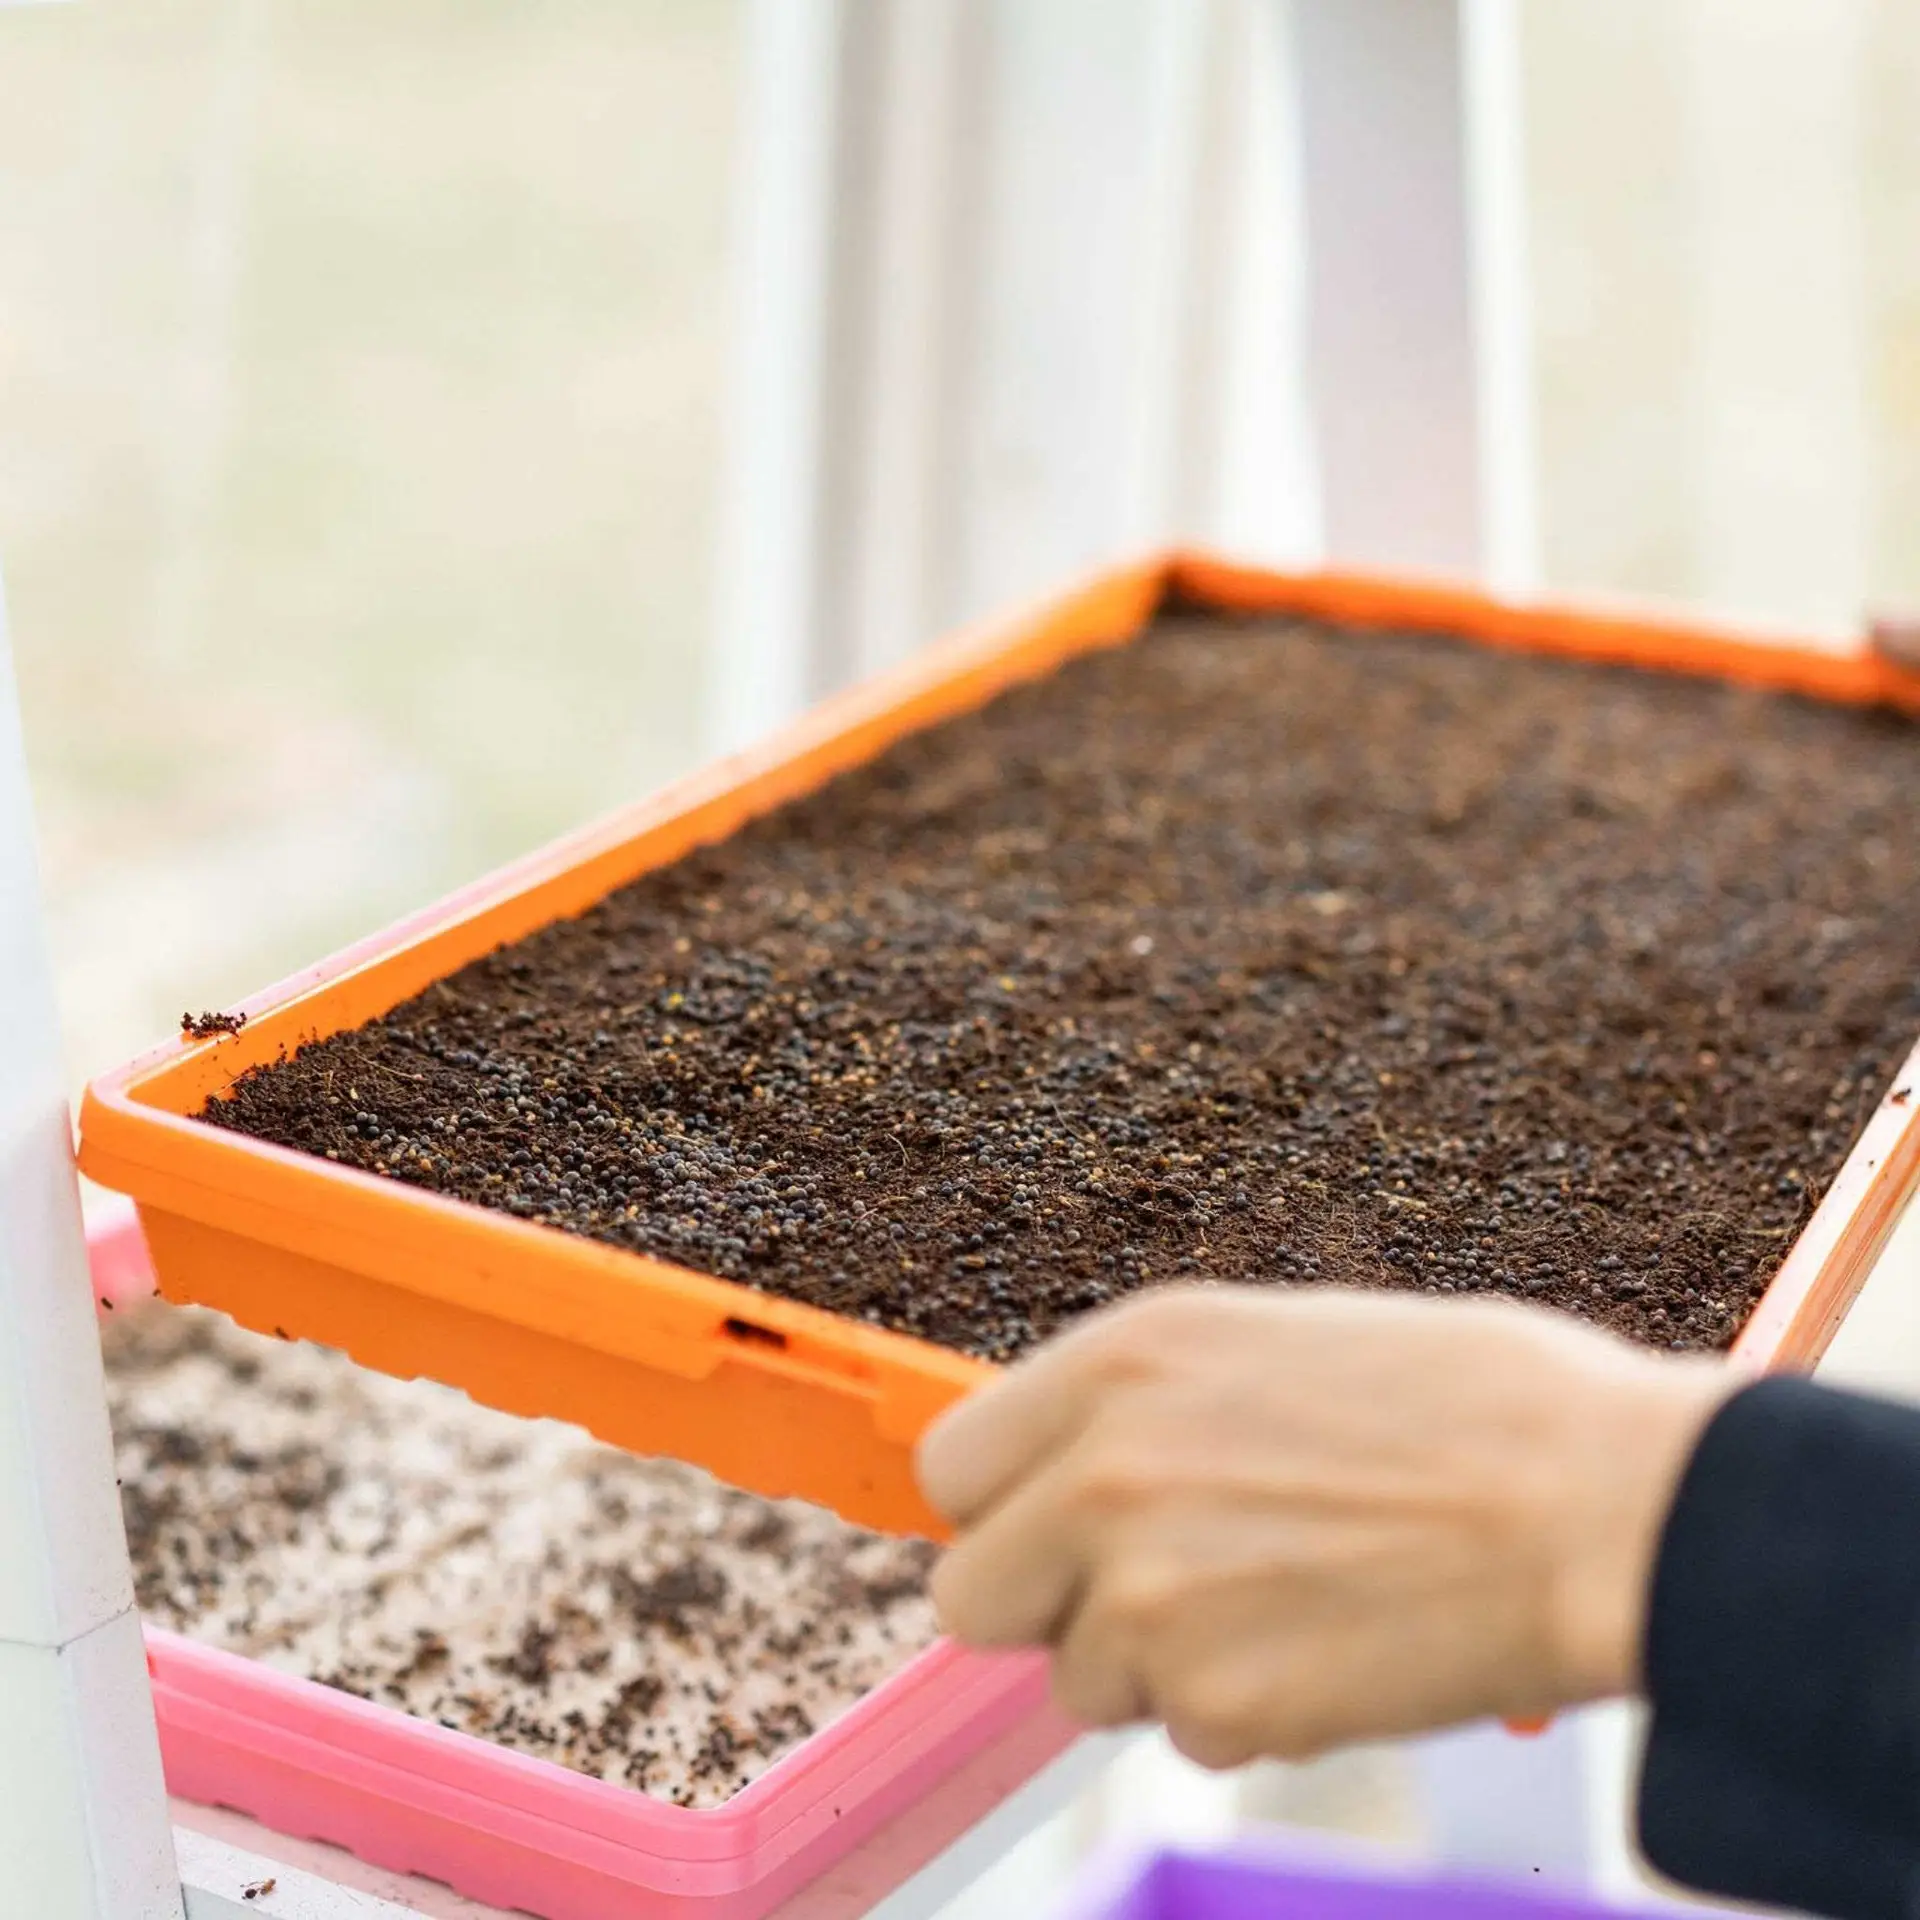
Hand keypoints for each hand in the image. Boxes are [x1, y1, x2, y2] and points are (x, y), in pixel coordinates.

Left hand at [916, 1286, 1731, 1767]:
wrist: (1602, 1506)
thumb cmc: (1472, 1405)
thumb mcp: (1272, 1342)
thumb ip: (1144, 1407)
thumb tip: (1066, 1465)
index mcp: (1120, 1360)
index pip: (951, 1467)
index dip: (1003, 1508)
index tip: (1047, 1527)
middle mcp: (1102, 1472)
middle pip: (972, 1595)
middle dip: (1048, 1606)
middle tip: (1146, 1592)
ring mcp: (1147, 1595)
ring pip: (1079, 1680)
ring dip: (1157, 1665)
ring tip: (1283, 1602)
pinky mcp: (1214, 1703)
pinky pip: (1182, 1735)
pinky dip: (1244, 1712)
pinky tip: (1334, 1644)